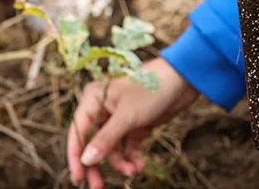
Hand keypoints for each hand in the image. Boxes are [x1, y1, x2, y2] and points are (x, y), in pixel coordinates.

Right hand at [67, 58, 198, 187]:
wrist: (182, 81)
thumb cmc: (150, 90)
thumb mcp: (126, 117)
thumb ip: (105, 140)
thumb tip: (86, 161)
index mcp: (93, 99)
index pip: (77, 131)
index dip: (76, 156)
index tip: (78, 179)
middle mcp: (102, 108)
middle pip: (92, 142)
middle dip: (97, 164)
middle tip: (97, 187)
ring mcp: (118, 118)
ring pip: (111, 148)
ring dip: (120, 162)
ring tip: (133, 171)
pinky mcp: (134, 125)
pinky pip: (127, 147)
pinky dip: (131, 157)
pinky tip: (139, 165)